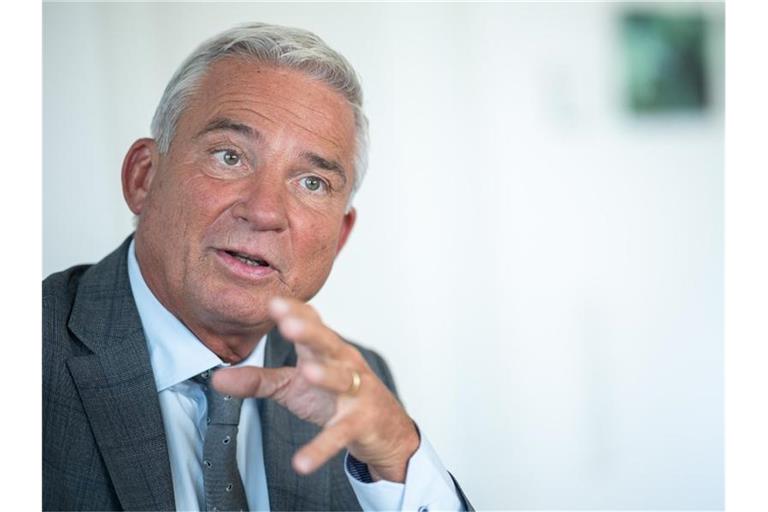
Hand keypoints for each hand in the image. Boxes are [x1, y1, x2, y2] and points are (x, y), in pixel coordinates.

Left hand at [211, 297, 419, 481]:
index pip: (313, 323)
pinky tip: (302, 461)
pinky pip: (339, 434)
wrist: (387, 430)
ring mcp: (356, 392)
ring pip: (342, 379)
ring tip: (307, 372)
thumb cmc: (338, 399)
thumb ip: (257, 380)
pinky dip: (320, 448)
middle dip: (310, 331)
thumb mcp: (294, 387)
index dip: (295, 311)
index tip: (272, 301)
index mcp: (327, 350)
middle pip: (328, 342)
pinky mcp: (360, 423)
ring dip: (326, 375)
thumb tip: (216, 378)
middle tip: (288, 323)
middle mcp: (344, 364)